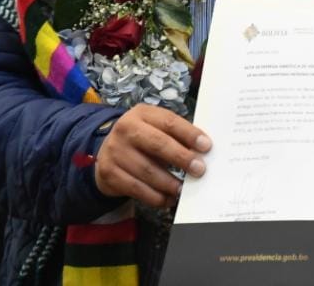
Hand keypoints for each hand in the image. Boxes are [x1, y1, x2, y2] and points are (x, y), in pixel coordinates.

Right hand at [94, 104, 211, 207]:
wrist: (107, 153)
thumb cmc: (141, 140)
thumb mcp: (155, 128)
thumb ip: (175, 136)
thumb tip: (202, 152)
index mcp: (142, 113)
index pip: (169, 122)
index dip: (189, 134)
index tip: (206, 146)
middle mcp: (125, 128)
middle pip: (158, 144)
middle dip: (182, 158)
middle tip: (199, 170)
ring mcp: (115, 151)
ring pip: (147, 170)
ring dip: (169, 183)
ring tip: (183, 189)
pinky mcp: (109, 173)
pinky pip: (136, 189)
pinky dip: (156, 197)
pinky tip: (168, 198)